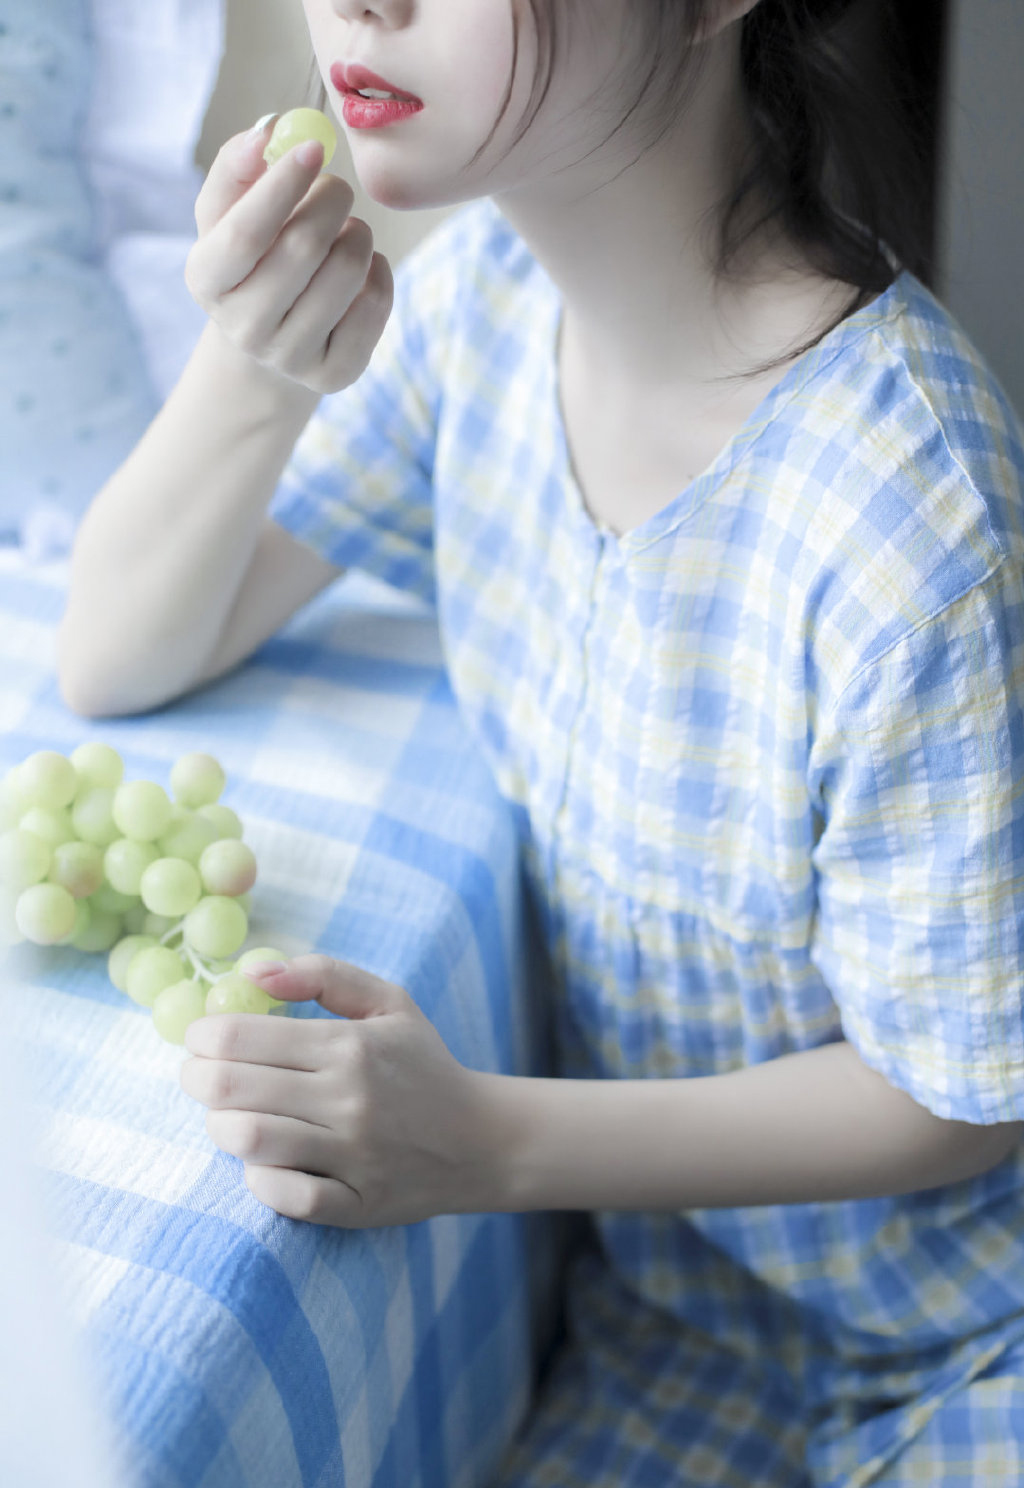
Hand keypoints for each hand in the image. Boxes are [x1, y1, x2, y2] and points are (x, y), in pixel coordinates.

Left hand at [179, 955, 499, 1226]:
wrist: (481, 1140)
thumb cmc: (423, 1064)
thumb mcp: (388, 1001)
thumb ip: (321, 975)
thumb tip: (252, 972)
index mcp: (349, 1045)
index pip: (238, 1038)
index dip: (201, 1036)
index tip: (201, 1039)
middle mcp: (348, 1099)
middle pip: (228, 1089)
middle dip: (196, 1079)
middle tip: (199, 1075)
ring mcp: (352, 1156)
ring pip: (247, 1141)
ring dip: (220, 1127)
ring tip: (228, 1116)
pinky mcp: (357, 1205)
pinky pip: (284, 1198)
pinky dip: (259, 1180)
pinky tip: (263, 1162)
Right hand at [184, 118, 393, 394]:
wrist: (271, 340)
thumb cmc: (251, 258)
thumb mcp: (227, 213)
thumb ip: (236, 167)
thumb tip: (267, 130)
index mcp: (207, 280)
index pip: (245, 232)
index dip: (282, 185)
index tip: (314, 147)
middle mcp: (244, 328)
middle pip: (303, 248)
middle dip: (331, 201)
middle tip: (336, 189)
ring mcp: (290, 357)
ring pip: (346, 272)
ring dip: (358, 234)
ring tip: (346, 232)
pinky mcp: (334, 374)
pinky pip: (375, 303)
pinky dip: (379, 271)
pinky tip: (362, 270)